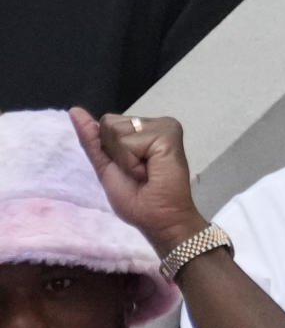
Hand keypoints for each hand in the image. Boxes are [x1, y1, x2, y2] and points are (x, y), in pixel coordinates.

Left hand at [69, 109, 205, 252]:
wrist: (157, 217)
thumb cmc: (136, 199)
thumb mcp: (106, 166)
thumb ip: (92, 139)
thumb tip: (73, 110)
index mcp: (141, 130)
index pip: (108, 123)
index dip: (109, 150)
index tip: (129, 168)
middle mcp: (153, 124)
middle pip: (110, 123)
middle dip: (116, 152)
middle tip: (138, 171)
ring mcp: (163, 126)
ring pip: (118, 130)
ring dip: (125, 159)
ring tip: (145, 171)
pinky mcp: (168, 133)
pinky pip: (130, 141)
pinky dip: (133, 161)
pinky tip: (151, 169)